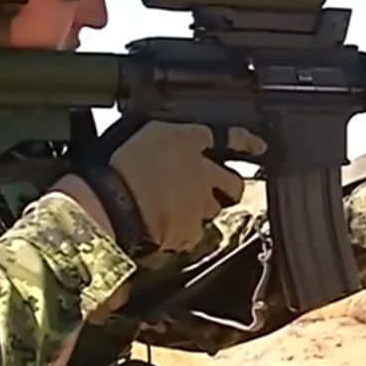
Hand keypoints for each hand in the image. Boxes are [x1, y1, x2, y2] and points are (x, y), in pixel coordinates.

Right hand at [64, 119, 266, 253]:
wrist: (106, 205)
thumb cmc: (110, 164)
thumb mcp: (136, 133)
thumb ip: (160, 136)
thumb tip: (167, 137)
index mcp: (186, 138)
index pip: (228, 136)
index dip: (245, 142)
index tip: (258, 147)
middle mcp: (201, 170)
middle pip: (233, 181)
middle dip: (229, 185)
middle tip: (220, 189)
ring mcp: (198, 204)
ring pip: (215, 207)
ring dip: (204, 208)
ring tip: (182, 211)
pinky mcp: (189, 231)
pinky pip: (195, 232)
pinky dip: (184, 231)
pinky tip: (167, 230)